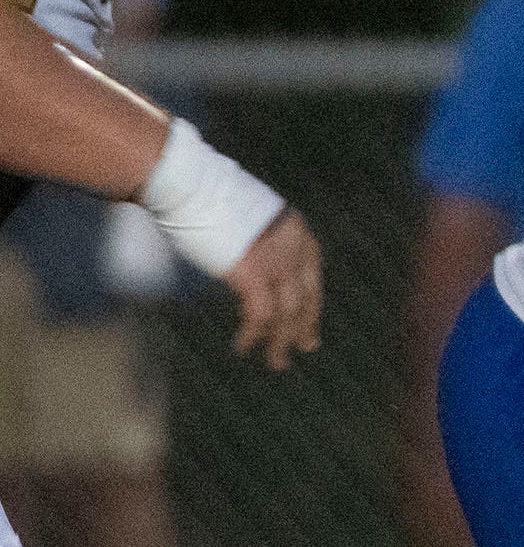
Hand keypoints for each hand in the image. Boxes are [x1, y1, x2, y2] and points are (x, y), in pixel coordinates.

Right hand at [222, 207, 322, 371]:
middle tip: (304, 347)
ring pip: (288, 314)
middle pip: (307, 299)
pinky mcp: (254, 274)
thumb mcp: (250, 218)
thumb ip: (262, 242)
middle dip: (303, 327)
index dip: (311, 306)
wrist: (187, 184)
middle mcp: (296, 248)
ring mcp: (278, 261)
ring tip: (276, 362)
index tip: (307, 325)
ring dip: (280, 342)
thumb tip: (257, 262)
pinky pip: (260, 316)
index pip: (311, 279)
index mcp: (299, 233)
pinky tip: (243, 346)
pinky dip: (253, 335)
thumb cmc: (206, 196)